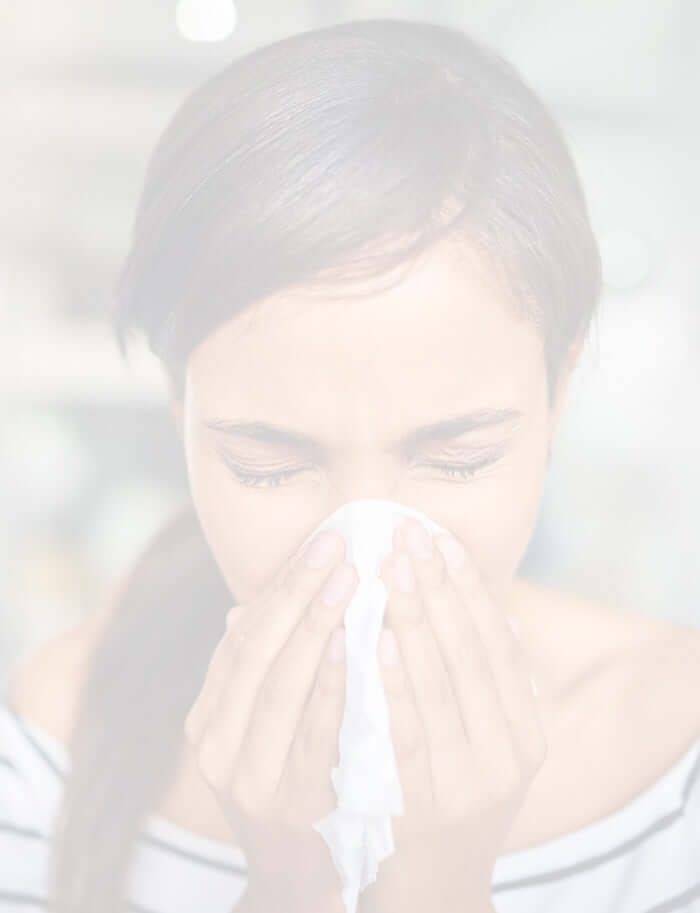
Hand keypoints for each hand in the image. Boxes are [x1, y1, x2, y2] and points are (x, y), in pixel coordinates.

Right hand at [184, 528, 358, 912]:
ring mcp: (250, 777)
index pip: (242, 639)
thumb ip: (258, 671)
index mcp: (209, 720)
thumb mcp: (262, 729)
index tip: (320, 544)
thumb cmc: (290, 785)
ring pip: (279, 685)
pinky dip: (331, 683)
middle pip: (257, 653)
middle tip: (337, 546)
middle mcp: (217, 746)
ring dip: (314, 626)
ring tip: (349, 579)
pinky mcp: (292, 802)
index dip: (280, 588)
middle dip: (297, 594)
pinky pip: (313, 732)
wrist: (302, 875)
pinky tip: (355, 642)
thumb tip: (246, 607)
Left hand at [360, 517, 546, 912]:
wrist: (432, 886)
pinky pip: (407, 730)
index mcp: (524, 733)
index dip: (469, 588)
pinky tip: (374, 638)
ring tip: (389, 568)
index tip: (440, 540)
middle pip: (470, 653)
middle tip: (406, 535)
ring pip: (441, 683)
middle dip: (436, 588)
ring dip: (414, 619)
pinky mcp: (424, 803)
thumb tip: (502, 613)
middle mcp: (508, 754)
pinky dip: (393, 680)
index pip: (497, 644)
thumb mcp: (486, 745)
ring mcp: (469, 782)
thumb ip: (490, 685)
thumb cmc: (452, 799)